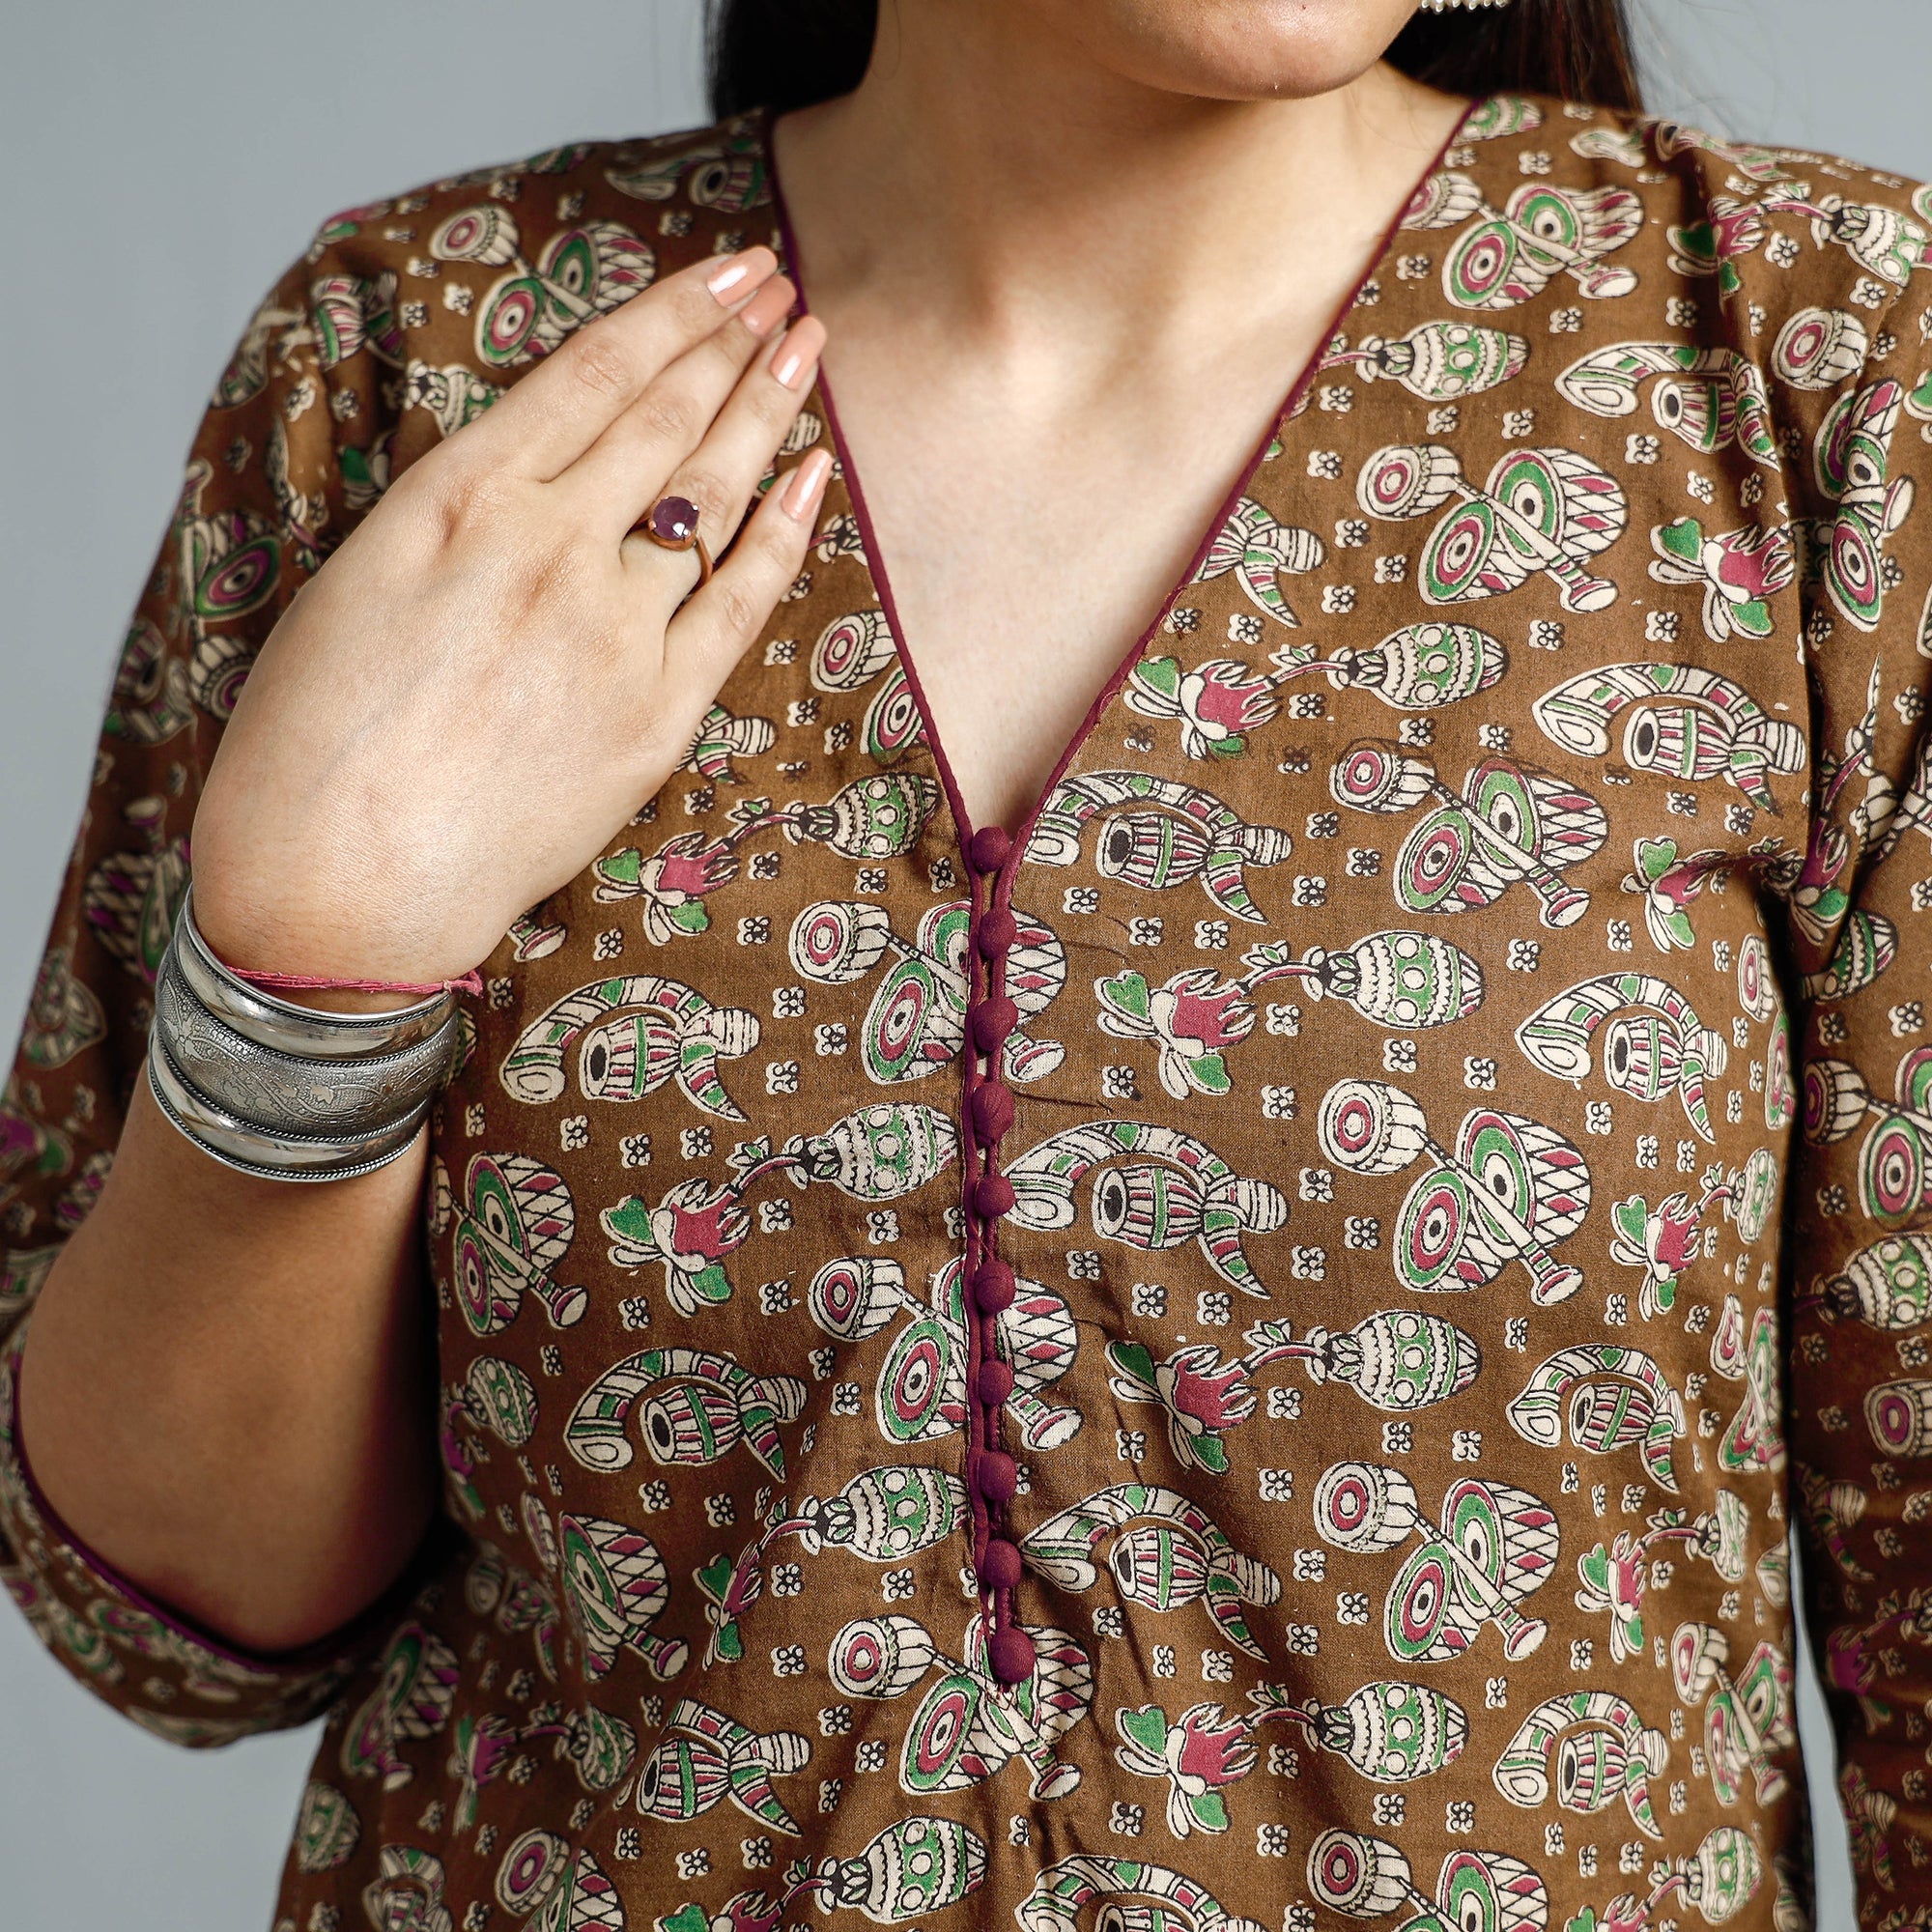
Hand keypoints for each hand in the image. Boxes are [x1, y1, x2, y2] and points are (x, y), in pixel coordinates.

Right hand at [189, 247, 830, 984]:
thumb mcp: (359, 579)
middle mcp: (546, 547)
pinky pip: (740, 604)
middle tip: (780, 292)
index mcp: (456, 498)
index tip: (725, 273)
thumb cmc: (313, 742)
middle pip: (667, 419)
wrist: (339, 885)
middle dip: (733, 342)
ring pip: (711, 497)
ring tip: (806, 351)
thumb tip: (536, 471)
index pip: (594, 372)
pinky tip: (815, 477)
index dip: (675, 311)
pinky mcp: (655, 716)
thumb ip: (457, 513)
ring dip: (766, 411)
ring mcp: (610, 632)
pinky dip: (785, 534)